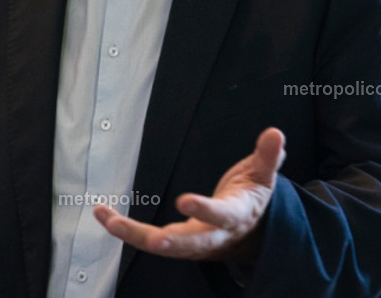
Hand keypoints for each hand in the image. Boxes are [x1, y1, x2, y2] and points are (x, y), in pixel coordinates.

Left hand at [94, 127, 284, 261]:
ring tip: (108, 219)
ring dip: (134, 235)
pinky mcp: (176, 243)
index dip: (204, 210)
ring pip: (162, 245)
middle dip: (169, 241)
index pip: (221, 216)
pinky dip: (125, 230)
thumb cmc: (251, 200)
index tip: (185, 201)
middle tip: (152, 239)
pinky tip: (104, 216)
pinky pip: (148, 240)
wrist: (251, 235)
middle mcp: (212, 235)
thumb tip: (276, 134)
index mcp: (235, 217)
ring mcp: (192, 242)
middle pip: (189, 243)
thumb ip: (268, 157)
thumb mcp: (262, 178)